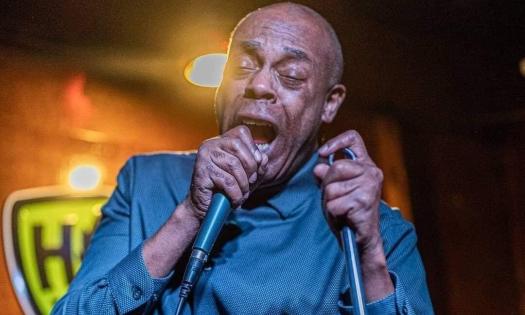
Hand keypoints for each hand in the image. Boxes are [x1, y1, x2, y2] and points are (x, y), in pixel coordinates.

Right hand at [186, 126, 267, 218]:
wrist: (205, 209)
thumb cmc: (227, 191)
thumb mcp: (248, 177)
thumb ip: (258, 167)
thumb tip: (263, 158)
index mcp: (221, 141)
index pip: (241, 132)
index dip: (253, 149)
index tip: (254, 168)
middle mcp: (210, 144)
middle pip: (238, 146)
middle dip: (250, 167)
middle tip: (249, 184)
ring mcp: (204, 157)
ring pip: (233, 165)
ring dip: (243, 185)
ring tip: (242, 195)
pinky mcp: (201, 172)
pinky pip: (227, 181)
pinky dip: (236, 194)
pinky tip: (234, 201)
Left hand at [314, 130, 382, 249]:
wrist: (361, 238)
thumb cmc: (347, 211)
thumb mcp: (334, 189)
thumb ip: (326, 176)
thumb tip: (318, 167)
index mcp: (366, 165)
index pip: (353, 138)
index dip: (335, 142)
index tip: (323, 153)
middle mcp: (371, 172)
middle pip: (335, 167)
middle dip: (327, 184)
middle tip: (335, 198)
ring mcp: (370, 186)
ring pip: (332, 188)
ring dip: (329, 202)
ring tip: (341, 208)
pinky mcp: (364, 202)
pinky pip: (333, 204)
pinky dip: (333, 213)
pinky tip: (344, 216)